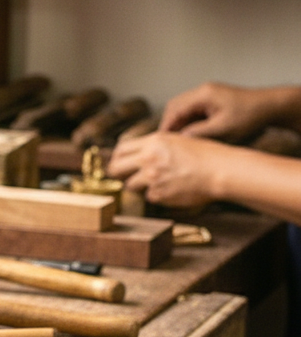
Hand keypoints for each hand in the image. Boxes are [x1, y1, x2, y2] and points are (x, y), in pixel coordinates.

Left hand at [107, 132, 232, 207]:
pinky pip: (149, 197)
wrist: (221, 170)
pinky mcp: (158, 194)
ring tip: (159, 183)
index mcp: (153, 141)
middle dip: (118, 174)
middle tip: (125, 177)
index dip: (117, 158)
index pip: (121, 149)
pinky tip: (173, 189)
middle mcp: (148, 158)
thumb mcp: (177, 140)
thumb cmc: (206, 154)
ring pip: (130, 185)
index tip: (120, 163)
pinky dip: (158, 196)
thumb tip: (137, 154)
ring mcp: (151, 177)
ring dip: (140, 186)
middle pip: (115, 168)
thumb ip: (155, 146)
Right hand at [160, 82, 275, 140]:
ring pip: (181, 107)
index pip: (175, 110)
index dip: (166, 126)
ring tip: (176, 139)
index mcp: (204, 94)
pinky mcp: (210, 98)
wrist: (270, 106)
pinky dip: (186, 120)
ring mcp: (206, 93)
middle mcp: (202, 90)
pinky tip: (188, 132)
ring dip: (177, 122)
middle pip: (174, 106)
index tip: (161, 141)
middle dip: (169, 123)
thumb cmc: (250, 116)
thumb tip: (179, 139)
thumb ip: (199, 133)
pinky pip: (191, 108)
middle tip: (165, 141)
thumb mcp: (223, 128)